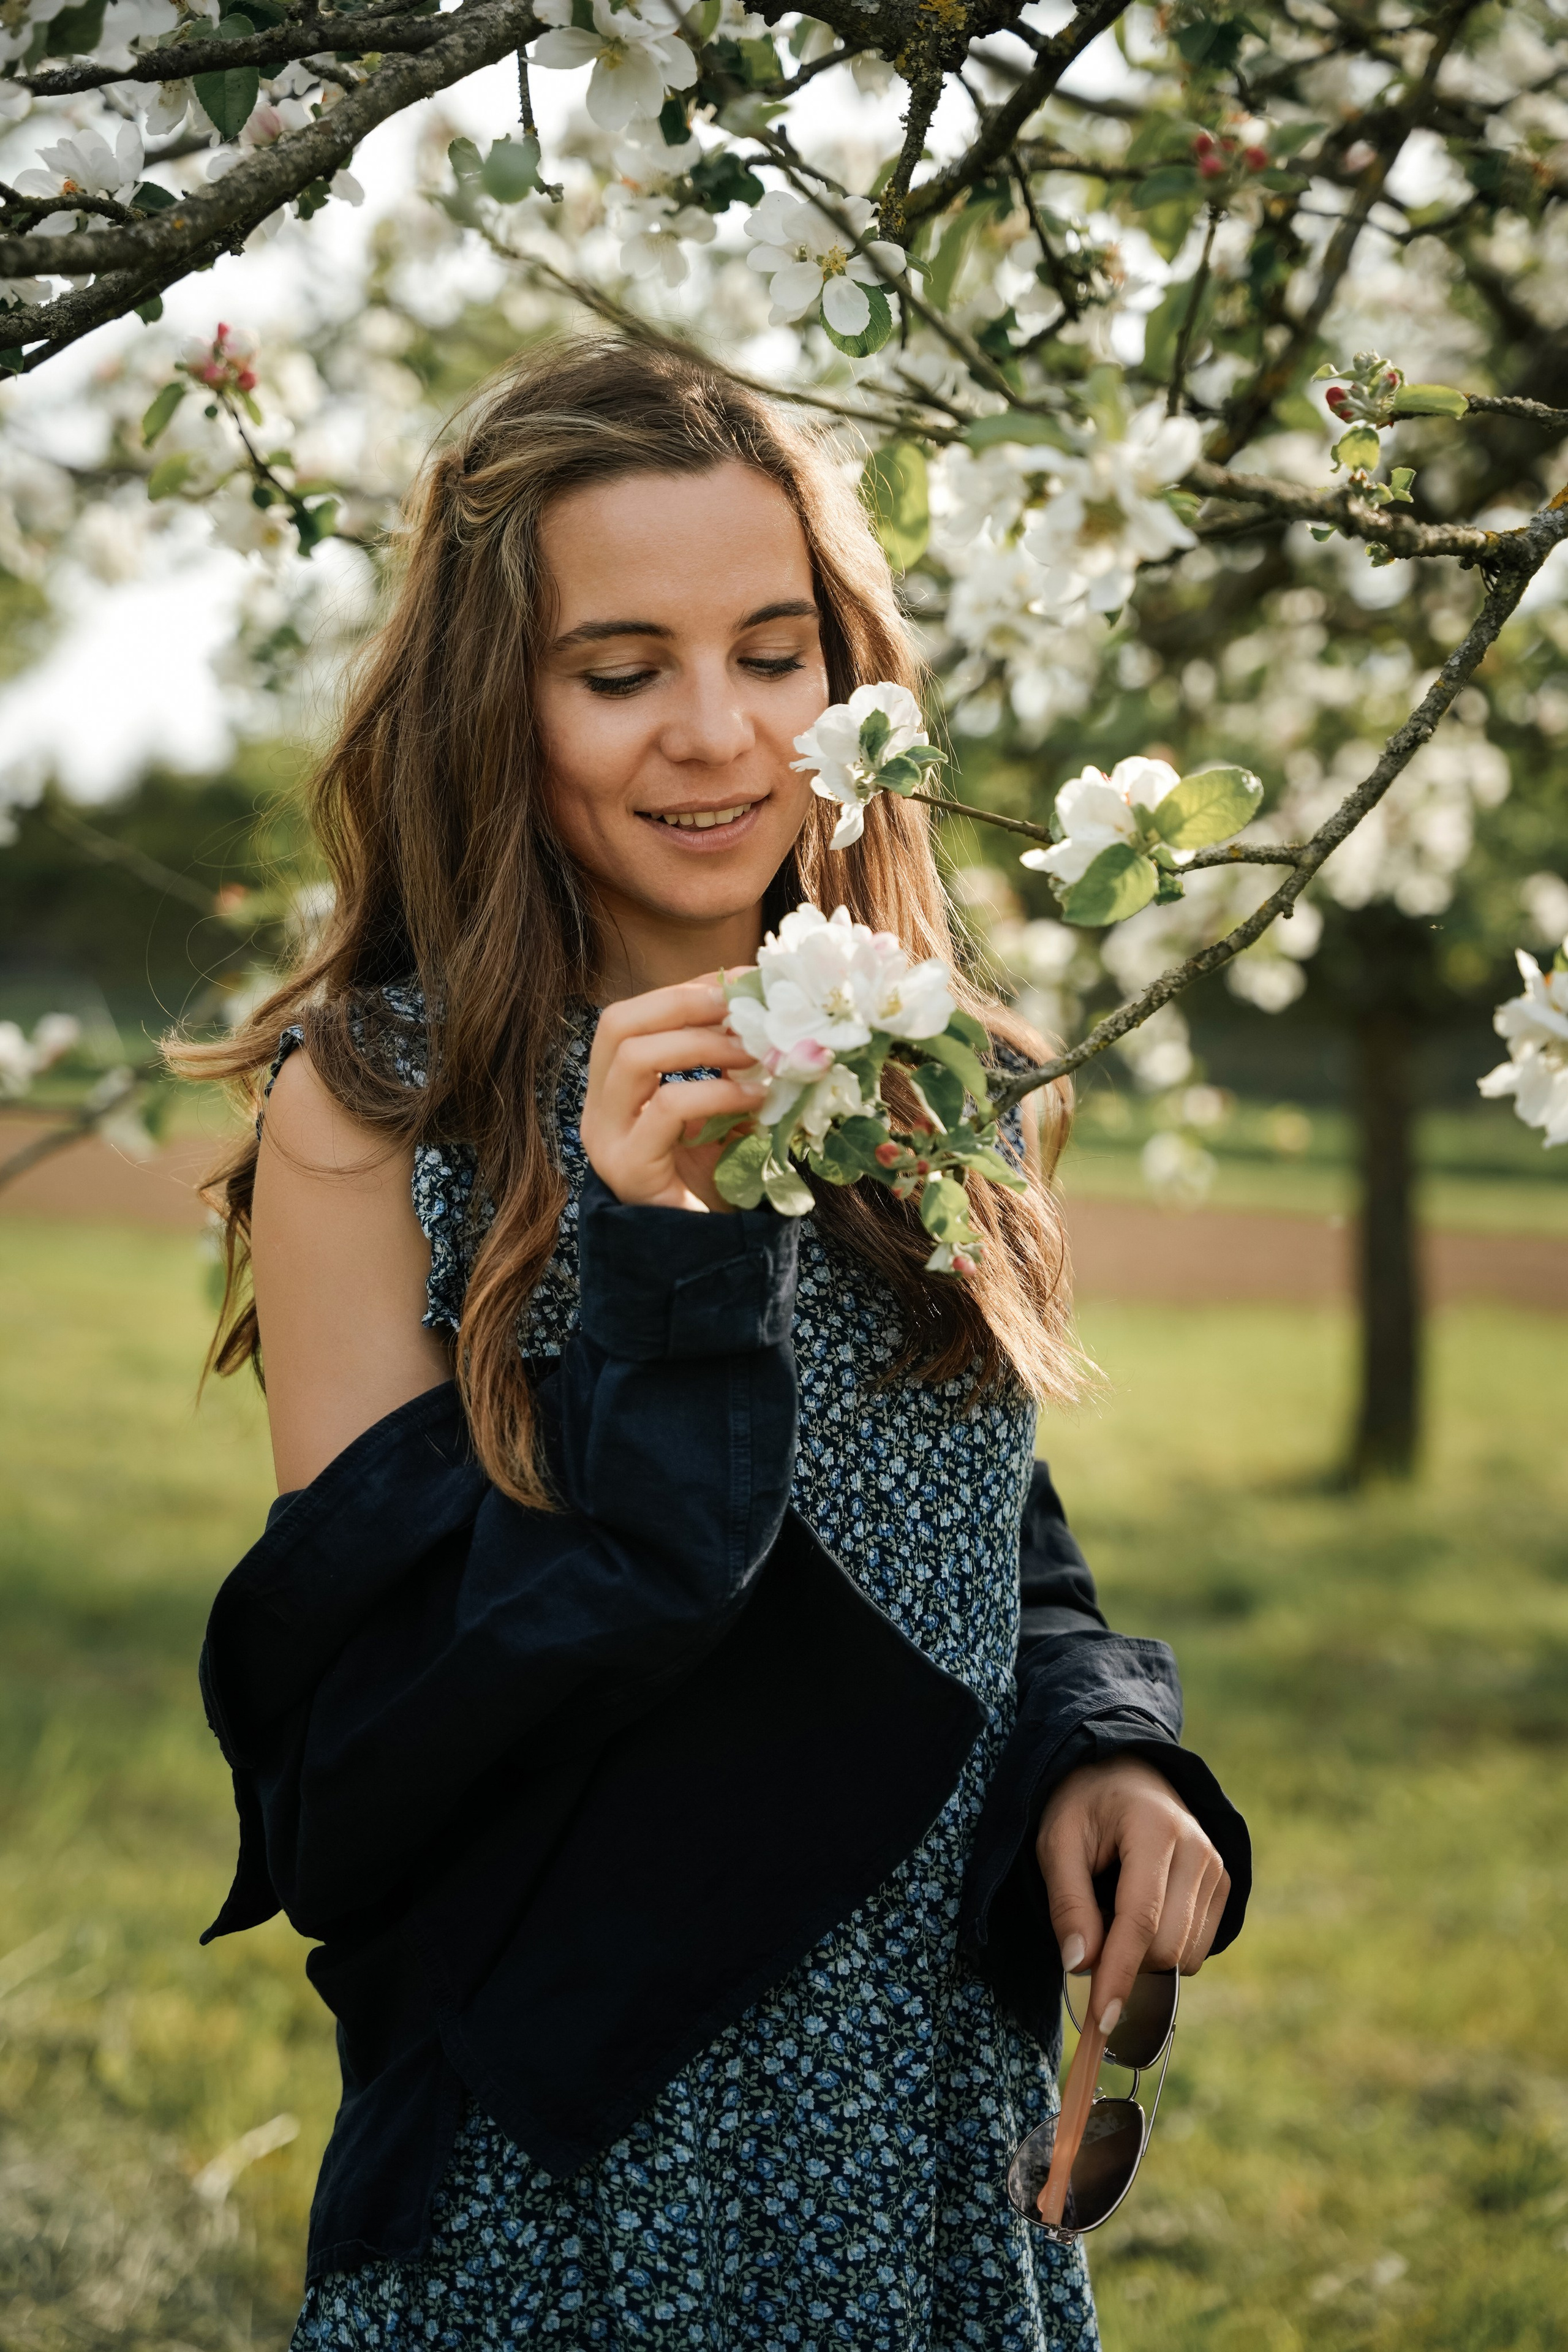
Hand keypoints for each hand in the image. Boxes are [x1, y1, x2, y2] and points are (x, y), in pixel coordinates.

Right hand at [581, 977, 767, 1213]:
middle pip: (617, 1025)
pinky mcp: (629, 1170)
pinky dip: (717, 1093)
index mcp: (613, 1091)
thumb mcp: (720, 1115)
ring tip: (754, 1052)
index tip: (736, 981)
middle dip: (683, 1002)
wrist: (705, 1261)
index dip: (682, 990)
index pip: (630, 1018)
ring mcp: (607, 1141)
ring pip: (634, 1058)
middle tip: (741, 1005)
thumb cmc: (715, 1186)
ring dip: (703, 1043)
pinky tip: (754, 1100)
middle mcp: (599, 1111)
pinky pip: (667, 1109)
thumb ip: (727, 1069)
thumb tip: (764, 1014)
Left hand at [1035, 1757, 1229, 2036]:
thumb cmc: (1084, 1805)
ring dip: (1142, 1955)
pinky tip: (1141, 1914)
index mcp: (1155, 1829)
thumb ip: (1067, 1903)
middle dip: (1124, 1963)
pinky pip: (1196, 1948)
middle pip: (1166, 1947)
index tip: (1102, 2020)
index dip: (1120, 1974)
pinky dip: (1163, 1949)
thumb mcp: (1057, 1841)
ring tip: (1114, 1908)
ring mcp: (1217, 1868)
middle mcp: (1199, 1849)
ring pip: (1184, 1955)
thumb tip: (1081, 1966)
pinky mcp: (1224, 1886)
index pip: (1141, 1919)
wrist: (1126, 1772)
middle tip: (1088, 1934)